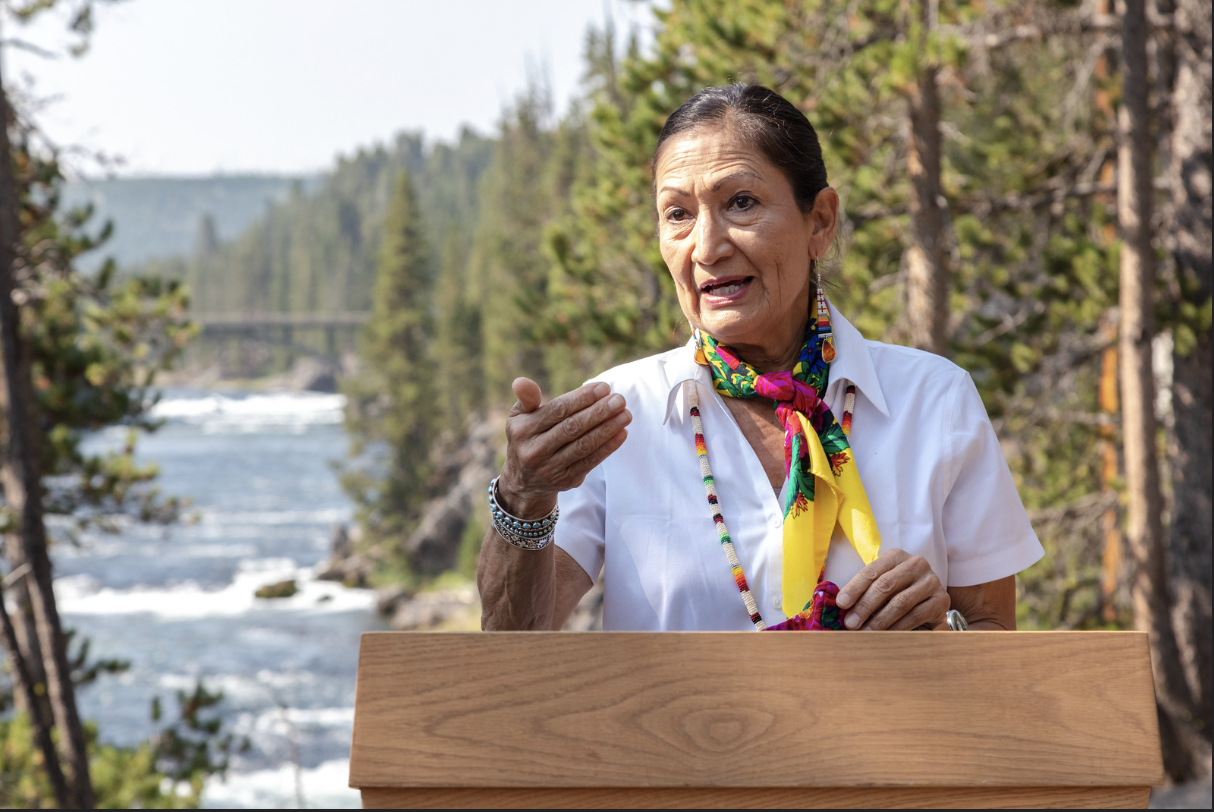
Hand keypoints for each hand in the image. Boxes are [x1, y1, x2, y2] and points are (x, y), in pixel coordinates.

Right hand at [497, 378, 630, 517]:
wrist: (524, 480)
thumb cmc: (528, 437)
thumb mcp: (519, 416)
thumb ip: (527, 398)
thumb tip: (521, 381)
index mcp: (522, 430)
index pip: (557, 411)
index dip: (582, 398)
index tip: (603, 387)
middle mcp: (534, 451)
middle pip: (572, 428)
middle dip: (599, 412)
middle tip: (619, 400)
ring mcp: (550, 468)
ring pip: (584, 445)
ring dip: (608, 429)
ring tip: (626, 414)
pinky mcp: (566, 480)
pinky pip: (591, 462)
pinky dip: (608, 447)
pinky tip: (622, 433)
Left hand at [835, 548, 949, 630]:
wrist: (931, 600)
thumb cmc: (899, 591)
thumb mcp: (882, 585)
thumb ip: (865, 591)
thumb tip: (843, 608)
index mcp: (896, 556)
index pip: (871, 571)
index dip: (854, 588)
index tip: (841, 604)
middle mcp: (915, 564)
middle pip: (885, 586)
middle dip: (865, 606)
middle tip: (850, 624)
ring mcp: (931, 581)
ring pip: (900, 602)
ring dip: (879, 620)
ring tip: (865, 633)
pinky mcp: (941, 600)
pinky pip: (915, 615)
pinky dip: (897, 628)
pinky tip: (885, 636)